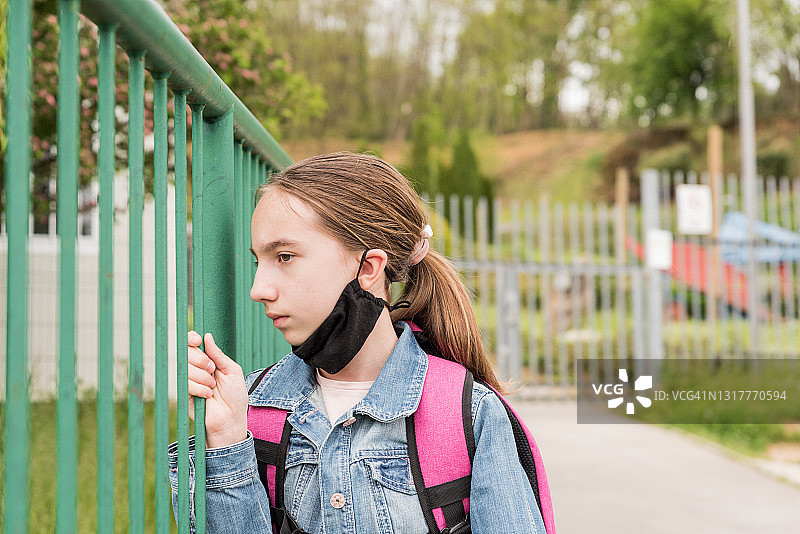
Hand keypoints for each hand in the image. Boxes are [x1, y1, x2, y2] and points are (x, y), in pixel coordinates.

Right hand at [187, 331, 248, 447]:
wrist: (230, 418)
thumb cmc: (235, 395)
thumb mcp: (232, 370)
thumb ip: (218, 354)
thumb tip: (207, 336)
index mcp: (208, 359)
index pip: (192, 343)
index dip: (191, 338)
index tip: (197, 340)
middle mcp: (197, 368)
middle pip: (187, 352)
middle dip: (201, 360)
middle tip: (212, 370)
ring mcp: (189, 380)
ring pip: (186, 368)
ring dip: (202, 377)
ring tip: (213, 386)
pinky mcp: (184, 393)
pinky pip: (186, 384)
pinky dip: (199, 389)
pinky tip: (207, 395)